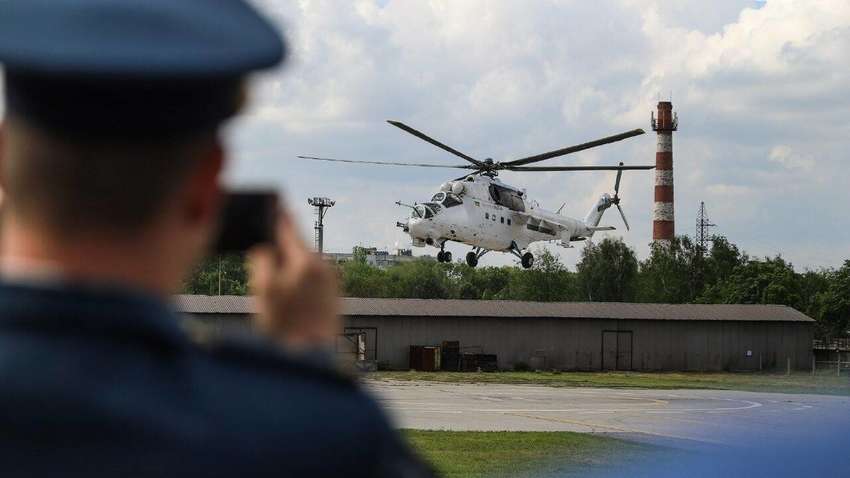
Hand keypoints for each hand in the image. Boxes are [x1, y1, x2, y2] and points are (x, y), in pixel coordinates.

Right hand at [248, 211, 339, 348]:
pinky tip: (289, 308)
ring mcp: (331, 282)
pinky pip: (310, 282)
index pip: (289, 228)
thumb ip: (262, 260)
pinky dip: (297, 287)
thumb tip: (265, 248)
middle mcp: (324, 266)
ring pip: (302, 267)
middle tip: (261, 271)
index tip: (275, 202)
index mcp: (306, 260)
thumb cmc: (287, 326)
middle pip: (295, 249)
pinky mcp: (334, 297)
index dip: (278, 215)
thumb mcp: (263, 289)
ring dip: (287, 274)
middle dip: (278, 255)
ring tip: (276, 301)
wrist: (313, 358)